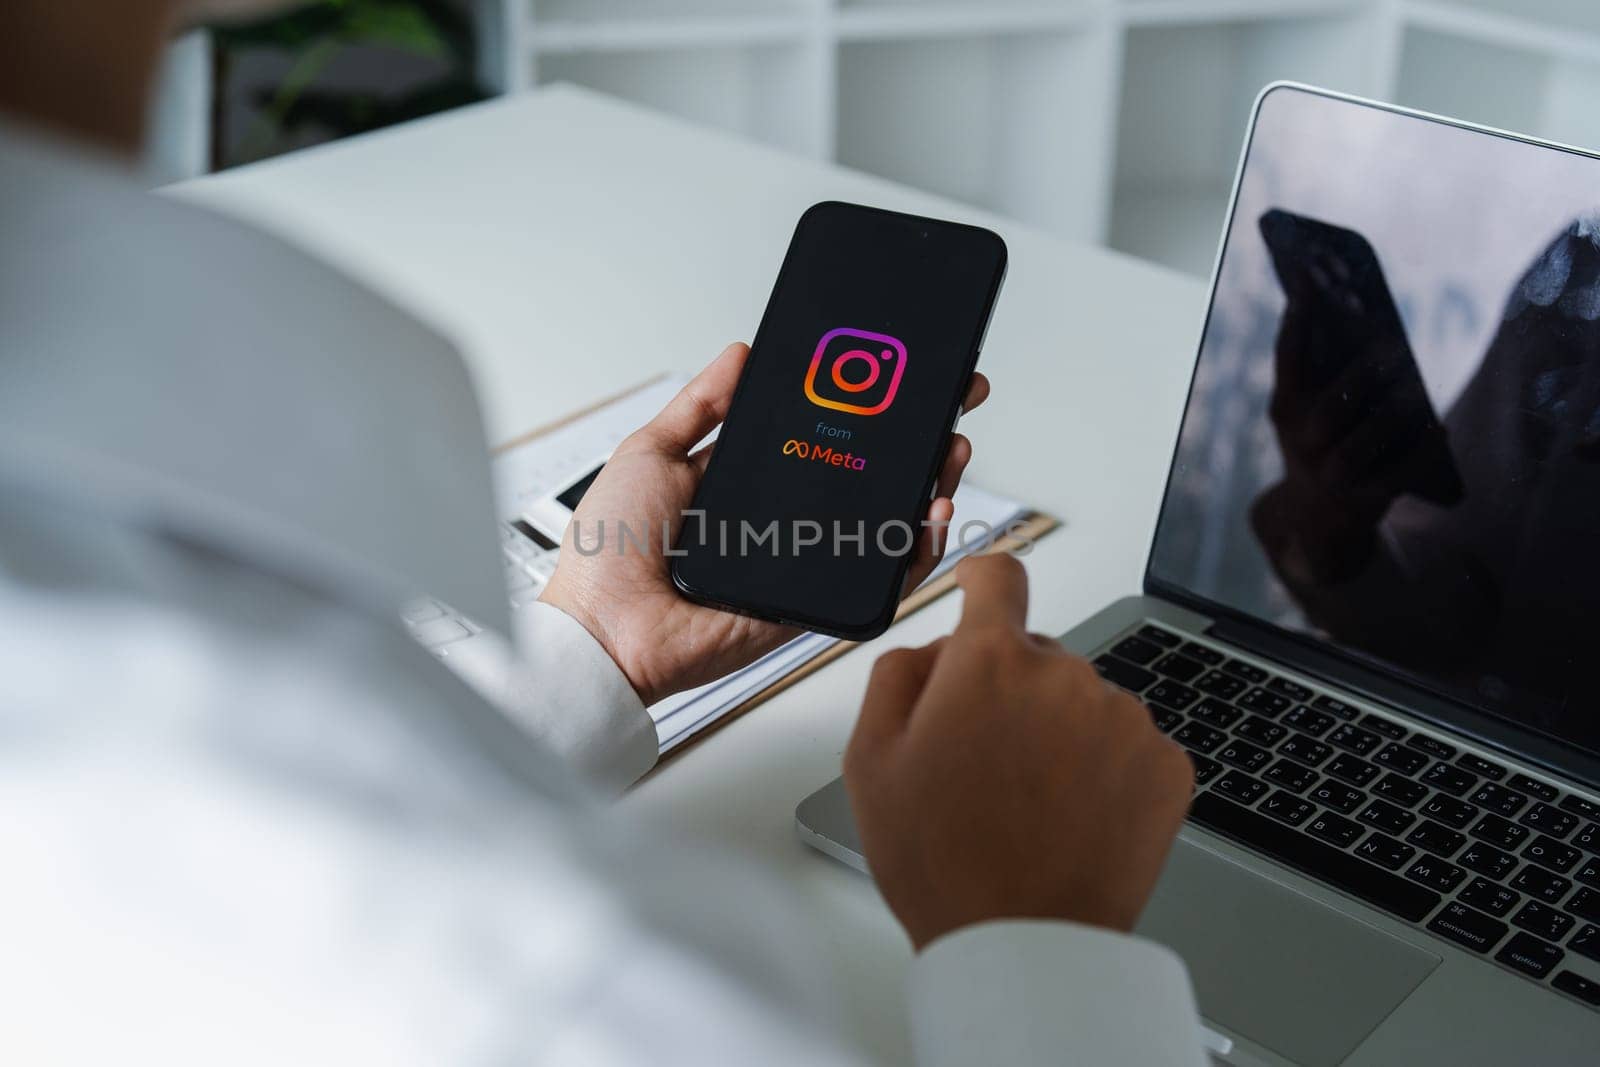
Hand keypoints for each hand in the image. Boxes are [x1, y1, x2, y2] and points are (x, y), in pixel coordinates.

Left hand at [539, 342, 989, 706]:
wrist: (604, 627)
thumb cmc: (610, 550)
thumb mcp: (650, 452)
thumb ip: (701, 405)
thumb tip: (740, 353)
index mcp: (744, 485)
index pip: (821, 439)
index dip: (865, 410)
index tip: (902, 377)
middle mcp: (780, 523)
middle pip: (866, 478)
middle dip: (915, 442)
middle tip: (950, 406)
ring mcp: (803, 563)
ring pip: (884, 524)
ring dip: (929, 487)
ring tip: (949, 451)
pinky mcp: (814, 603)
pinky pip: (877, 577)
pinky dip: (916, 550)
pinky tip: (929, 514)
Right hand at [843, 554, 1192, 949]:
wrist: (1024, 945)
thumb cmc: (942, 861)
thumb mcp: (870, 761)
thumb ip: (895, 677)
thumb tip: (930, 649)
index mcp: (989, 663)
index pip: (1000, 577)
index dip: (984, 580)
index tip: (981, 588)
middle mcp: (1065, 675)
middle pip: (1036, 655)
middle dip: (1010, 690)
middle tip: (983, 762)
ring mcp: (1124, 719)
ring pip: (1083, 702)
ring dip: (1059, 732)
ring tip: (1029, 804)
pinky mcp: (1166, 765)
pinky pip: (1127, 744)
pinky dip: (1103, 770)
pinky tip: (1072, 817)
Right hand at [1253, 279, 1450, 582]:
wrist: (1319, 516)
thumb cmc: (1326, 440)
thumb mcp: (1314, 406)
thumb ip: (1329, 363)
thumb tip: (1360, 309)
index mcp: (1286, 409)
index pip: (1289, 359)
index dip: (1297, 319)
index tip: (1309, 277)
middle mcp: (1301, 443)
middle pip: (1329, 408)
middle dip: (1358, 377)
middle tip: (1388, 346)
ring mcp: (1330, 474)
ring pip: (1360, 443)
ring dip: (1389, 413)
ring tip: (1413, 386)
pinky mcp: (1362, 499)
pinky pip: (1395, 474)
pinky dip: (1419, 452)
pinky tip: (1438, 429)